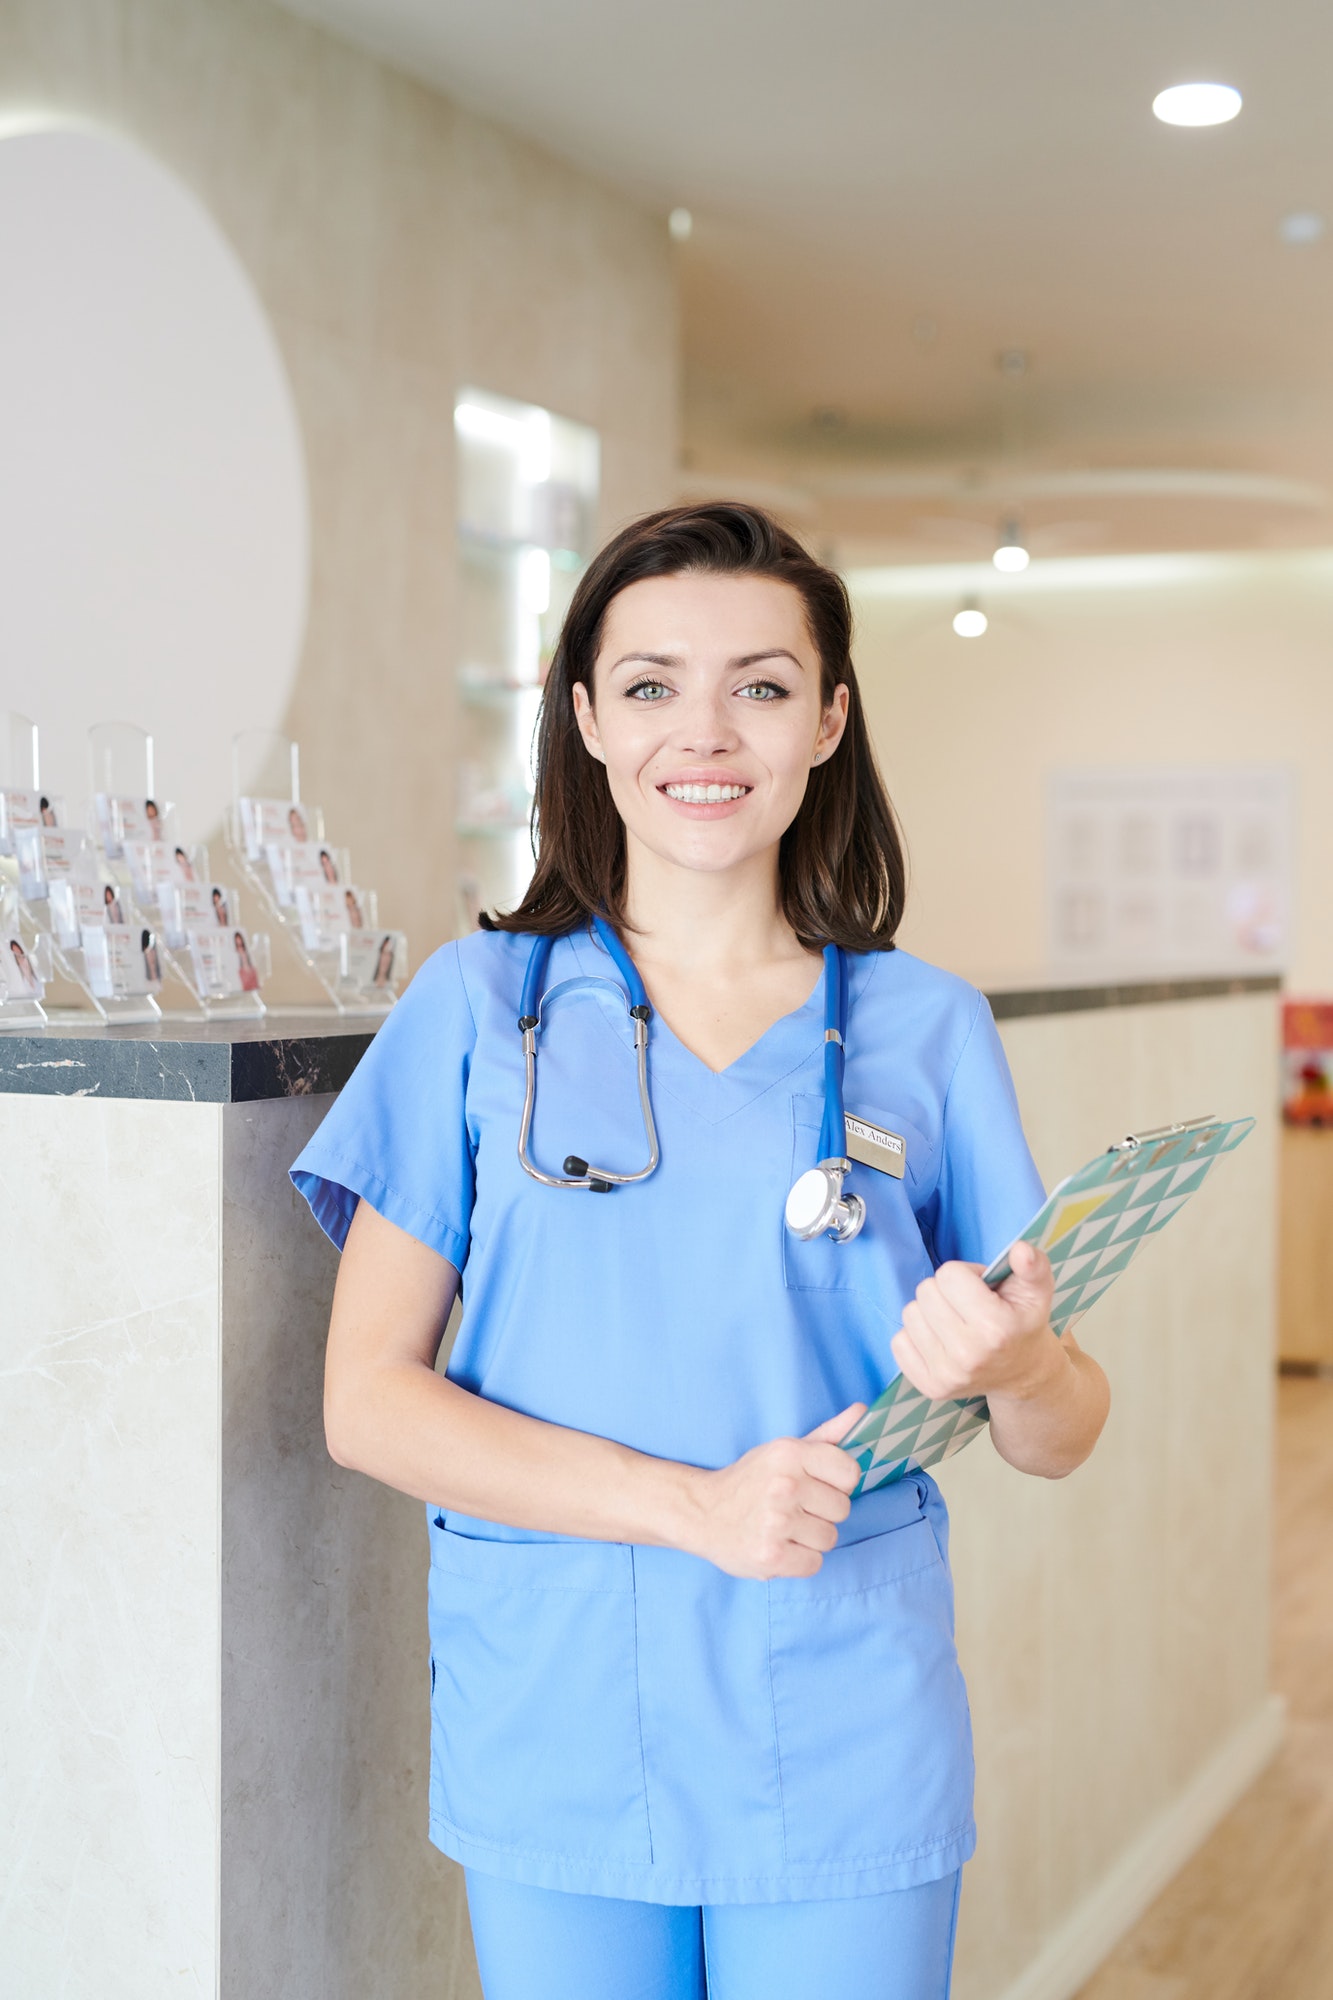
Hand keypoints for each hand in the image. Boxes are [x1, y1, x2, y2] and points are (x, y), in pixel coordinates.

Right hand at [683, 1405, 865, 1580]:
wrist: (703, 1512)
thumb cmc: (751, 1481)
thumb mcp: (785, 1450)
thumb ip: (828, 1434)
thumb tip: (863, 1410)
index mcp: (790, 1454)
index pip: (850, 1474)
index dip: (838, 1484)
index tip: (817, 1486)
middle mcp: (784, 1485)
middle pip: (842, 1509)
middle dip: (823, 1512)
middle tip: (795, 1508)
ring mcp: (776, 1522)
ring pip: (830, 1538)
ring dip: (811, 1538)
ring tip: (785, 1527)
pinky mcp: (770, 1555)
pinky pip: (814, 1563)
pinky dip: (800, 1560)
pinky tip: (780, 1545)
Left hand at [891, 1240, 1058, 1402]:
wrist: (1022, 1373)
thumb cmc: (1022, 1323)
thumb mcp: (1036, 1291)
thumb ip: (1032, 1265)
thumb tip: (1020, 1250)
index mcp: (995, 1327)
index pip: (948, 1275)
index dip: (965, 1275)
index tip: (981, 1290)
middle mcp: (969, 1354)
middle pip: (926, 1291)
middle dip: (945, 1291)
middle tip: (967, 1307)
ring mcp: (947, 1374)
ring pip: (910, 1314)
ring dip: (929, 1312)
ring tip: (954, 1322)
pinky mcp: (930, 1387)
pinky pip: (898, 1342)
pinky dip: (916, 1336)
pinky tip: (940, 1340)